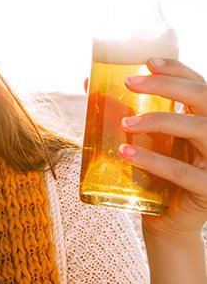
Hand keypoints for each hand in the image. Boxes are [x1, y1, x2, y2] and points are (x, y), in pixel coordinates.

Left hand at [119, 57, 206, 240]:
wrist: (167, 221)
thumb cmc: (157, 173)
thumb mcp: (146, 139)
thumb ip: (124, 110)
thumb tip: (89, 82)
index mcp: (204, 120)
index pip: (200, 85)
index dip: (177, 70)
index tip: (147, 62)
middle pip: (205, 99)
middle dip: (168, 86)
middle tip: (130, 83)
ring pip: (202, 130)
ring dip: (161, 121)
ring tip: (125, 123)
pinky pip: (184, 173)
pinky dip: (154, 161)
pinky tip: (127, 153)